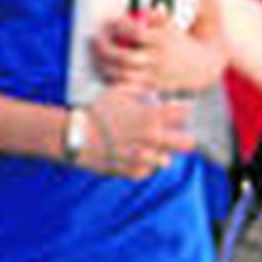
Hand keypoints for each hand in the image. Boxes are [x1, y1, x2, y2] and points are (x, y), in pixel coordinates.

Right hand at [79, 84, 194, 178]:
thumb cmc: (95, 111)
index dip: (181, 112)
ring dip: (160, 153)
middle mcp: (152, 138)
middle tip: (174, 135)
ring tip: (147, 147)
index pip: (184, 115)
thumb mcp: (117, 92)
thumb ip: (141, 90)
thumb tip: (154, 94)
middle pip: (187, 144)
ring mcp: (143, 158)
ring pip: (167, 160)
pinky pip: (147, 170)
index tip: (176, 112)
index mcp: (150, 116)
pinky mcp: (133, 172)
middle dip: (184, 138)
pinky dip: (143, 164)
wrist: (74, 136)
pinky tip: (131, 155)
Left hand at [91, 8, 209, 92]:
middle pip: (125, 58)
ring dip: (104, 64)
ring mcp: (153, 76)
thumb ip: (155, 16)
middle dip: (105, 48)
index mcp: (163, 41)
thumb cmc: (178, 41)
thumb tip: (138, 11)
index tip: (109, 21)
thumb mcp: (171, 25)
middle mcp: (157, 60)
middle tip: (93, 38)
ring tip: (96, 53)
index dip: (120, 26)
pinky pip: (127, 88)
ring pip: (122, 75)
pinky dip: (113, 79)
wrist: (198, 67)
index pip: (137, 34)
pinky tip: (105, 68)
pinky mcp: (149, 88)